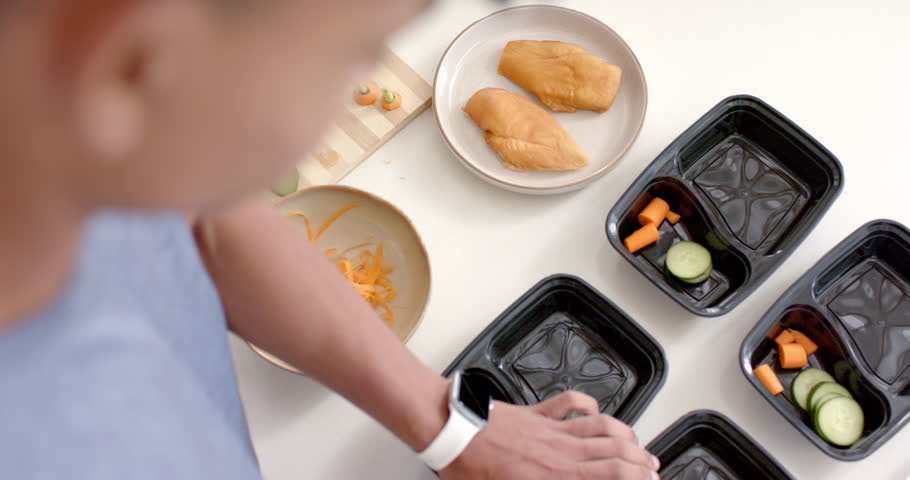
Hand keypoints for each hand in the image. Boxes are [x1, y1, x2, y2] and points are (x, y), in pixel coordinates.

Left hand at [439, 391, 659, 479]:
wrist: (452, 433)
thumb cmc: (471, 468)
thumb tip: (565, 479)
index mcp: (556, 475)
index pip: (611, 474)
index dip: (636, 477)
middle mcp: (559, 450)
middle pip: (615, 450)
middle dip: (641, 459)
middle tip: (653, 467)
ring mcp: (550, 428)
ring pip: (601, 425)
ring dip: (625, 433)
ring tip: (638, 443)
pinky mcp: (536, 412)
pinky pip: (570, 403)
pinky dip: (588, 404)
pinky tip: (596, 408)